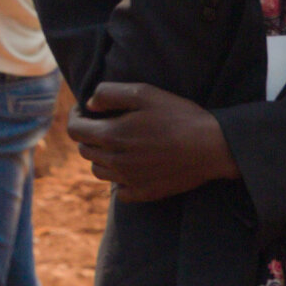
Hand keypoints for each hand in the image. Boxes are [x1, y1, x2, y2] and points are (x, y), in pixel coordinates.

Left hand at [66, 77, 237, 203]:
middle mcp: (115, 161)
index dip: (76, 116)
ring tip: (120, 145)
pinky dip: (118, 180)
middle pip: (85, 150)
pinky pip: (118, 191)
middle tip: (107, 124)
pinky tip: (133, 167)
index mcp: (111, 135)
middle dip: (89, 135)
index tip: (86, 111)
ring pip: (98, 171)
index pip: (74, 130)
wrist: (212, 147)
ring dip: (102, 157)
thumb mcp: (144, 92)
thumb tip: (89, 104)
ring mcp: (128, 180)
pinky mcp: (143, 193)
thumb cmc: (179, 116)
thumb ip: (109, 94)